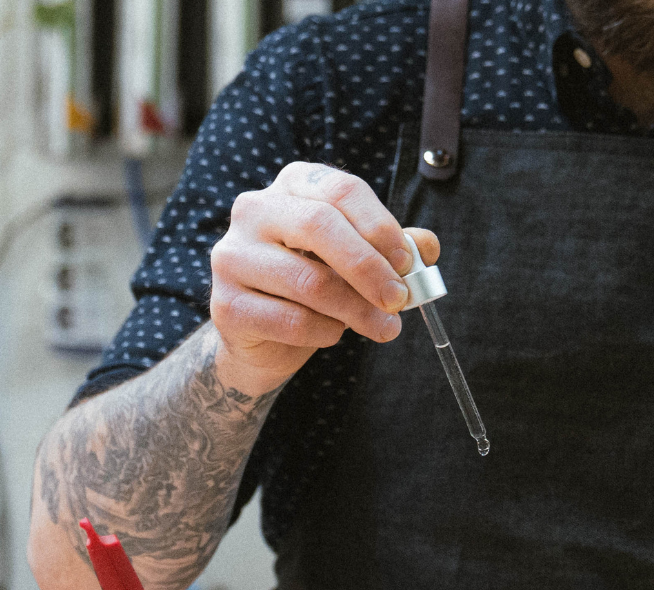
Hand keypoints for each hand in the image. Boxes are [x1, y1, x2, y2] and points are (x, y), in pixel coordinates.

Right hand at [210, 162, 439, 393]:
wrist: (262, 339)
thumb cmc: (314, 288)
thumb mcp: (356, 262)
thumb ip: (391, 250)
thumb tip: (426, 248)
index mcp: (292, 185)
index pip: (341, 190)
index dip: (380, 226)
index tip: (407, 263)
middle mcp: (254, 211)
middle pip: (320, 227)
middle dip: (369, 268)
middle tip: (400, 300)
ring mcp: (233, 256)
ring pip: (309, 281)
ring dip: (357, 310)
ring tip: (384, 329)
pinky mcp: (226, 305)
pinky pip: (291, 321)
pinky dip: (325, 333)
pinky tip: (334, 334)